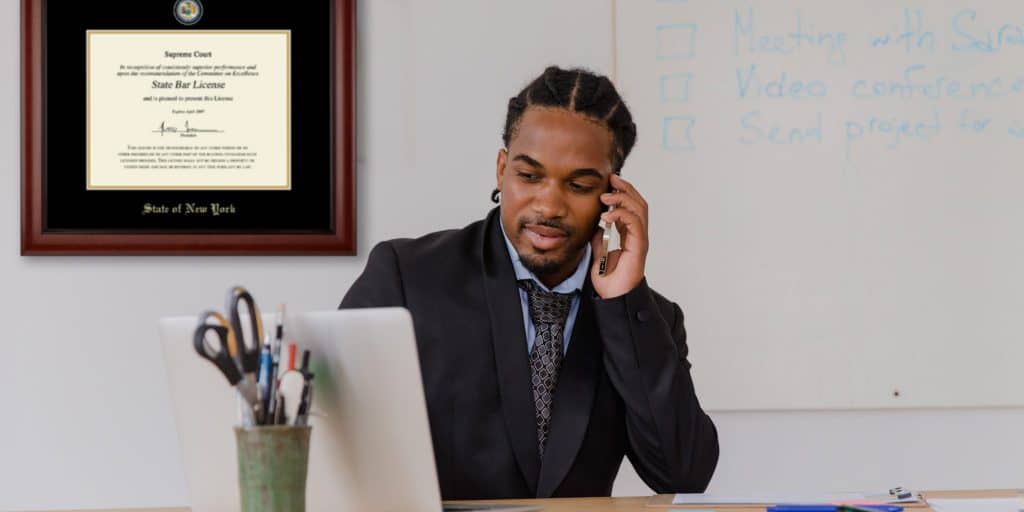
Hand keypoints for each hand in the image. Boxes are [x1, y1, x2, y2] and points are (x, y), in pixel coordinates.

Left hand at [590, 174, 648, 298]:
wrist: (613, 297)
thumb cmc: (608, 279)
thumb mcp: (598, 251)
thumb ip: (599, 236)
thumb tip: (595, 223)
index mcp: (630, 234)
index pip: (631, 206)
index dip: (622, 192)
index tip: (610, 182)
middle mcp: (638, 234)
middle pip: (638, 202)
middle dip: (626, 188)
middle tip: (612, 179)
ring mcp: (640, 240)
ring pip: (639, 209)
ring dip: (623, 198)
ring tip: (606, 196)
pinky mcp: (639, 246)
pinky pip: (634, 223)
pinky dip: (622, 215)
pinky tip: (607, 215)